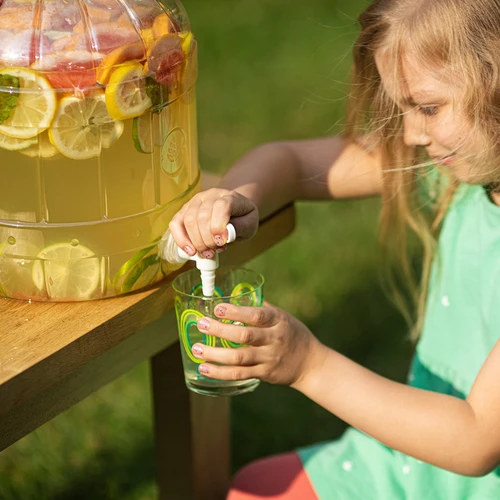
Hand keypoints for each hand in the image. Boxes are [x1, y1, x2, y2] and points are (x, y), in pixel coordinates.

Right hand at [168, 188, 258, 257]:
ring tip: (207, 253)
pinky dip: (180, 239)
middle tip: (215, 251)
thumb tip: (225, 235)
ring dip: (196, 242)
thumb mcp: (250, 225)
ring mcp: (196, 201)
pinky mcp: (185, 210)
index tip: (222, 242)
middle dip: (207, 240)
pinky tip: (190, 251)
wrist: (235, 211)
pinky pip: (176, 223)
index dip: (219, 226)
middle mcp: (211, 195)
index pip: (221, 206)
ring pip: (189, 220)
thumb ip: (240, 228)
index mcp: (230, 197)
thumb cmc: (242, 219)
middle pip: (202, 216)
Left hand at [192, 302, 325, 386]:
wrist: (310, 363)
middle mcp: (273, 339)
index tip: (218, 308)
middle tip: (202, 324)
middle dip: (220, 329)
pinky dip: (220, 372)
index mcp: (278, 321)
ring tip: (197, 349)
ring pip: (239, 357)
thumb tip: (236, 295)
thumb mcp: (282, 316)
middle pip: (245, 336)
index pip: (257, 315)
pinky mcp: (263, 374)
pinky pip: (239, 374)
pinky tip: (204, 368)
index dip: (236, 312)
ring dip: (215, 354)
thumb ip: (261, 308)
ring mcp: (268, 358)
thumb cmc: (292, 334)